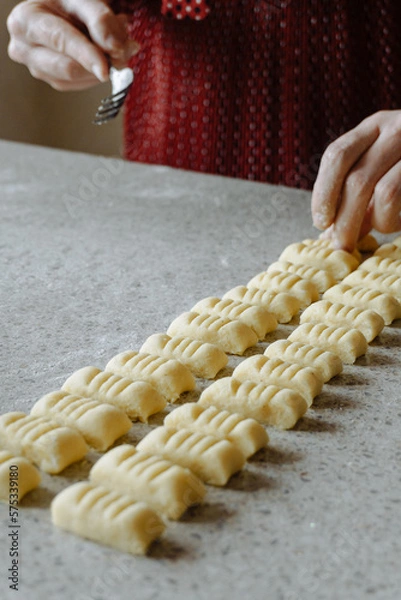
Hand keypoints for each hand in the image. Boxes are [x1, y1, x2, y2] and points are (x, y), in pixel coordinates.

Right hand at [7, 0, 138, 90]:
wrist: (62, 9)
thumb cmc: (68, 2)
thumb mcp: (82, 0)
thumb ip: (99, 20)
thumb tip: (115, 49)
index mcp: (25, 21)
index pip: (60, 41)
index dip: (86, 55)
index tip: (106, 69)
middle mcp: (24, 48)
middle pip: (68, 67)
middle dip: (100, 62)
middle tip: (125, 49)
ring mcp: (38, 68)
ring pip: (77, 79)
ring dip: (102, 66)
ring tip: (113, 45)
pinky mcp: (53, 81)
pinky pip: (81, 84)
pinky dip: (97, 72)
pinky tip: (101, 56)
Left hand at [311, 110, 400, 250]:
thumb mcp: (381, 165)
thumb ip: (357, 194)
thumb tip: (331, 235)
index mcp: (375, 126)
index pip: (336, 156)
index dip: (322, 193)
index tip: (320, 222)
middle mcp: (397, 129)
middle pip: (358, 180)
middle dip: (345, 221)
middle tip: (343, 246)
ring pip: (387, 193)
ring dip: (379, 222)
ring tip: (384, 227)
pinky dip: (399, 221)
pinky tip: (400, 223)